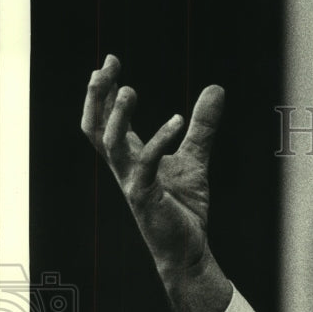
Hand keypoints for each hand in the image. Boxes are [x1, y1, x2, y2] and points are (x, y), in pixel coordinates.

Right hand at [81, 54, 232, 311]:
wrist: (188, 250)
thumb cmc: (184, 208)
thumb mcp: (196, 159)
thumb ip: (202, 127)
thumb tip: (216, 88)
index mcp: (129, 158)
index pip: (105, 120)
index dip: (103, 92)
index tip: (109, 60)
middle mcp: (123, 169)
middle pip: (96, 127)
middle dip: (97, 96)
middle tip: (105, 67)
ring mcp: (131, 183)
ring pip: (111, 144)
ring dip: (117, 116)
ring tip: (129, 90)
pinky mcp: (146, 198)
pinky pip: (146, 165)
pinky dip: (160, 141)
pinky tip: (177, 120)